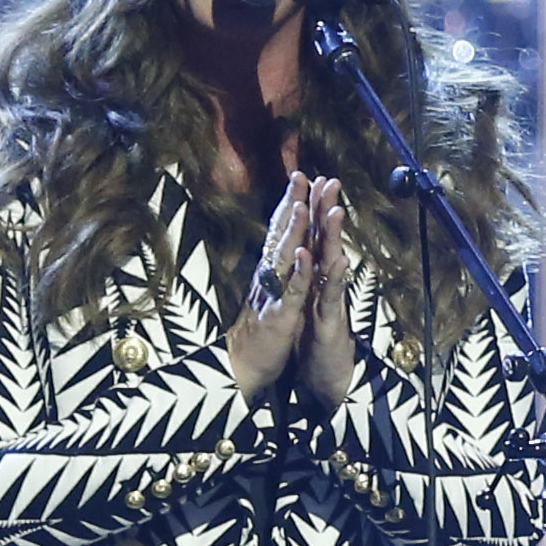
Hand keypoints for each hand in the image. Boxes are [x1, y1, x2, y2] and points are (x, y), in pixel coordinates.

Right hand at [225, 175, 313, 403]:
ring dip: (292, 232)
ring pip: (283, 259)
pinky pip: (289, 292)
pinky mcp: (279, 317)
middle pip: (280, 236)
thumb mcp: (269, 295)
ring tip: (301, 205)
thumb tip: (280, 246)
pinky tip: (303, 255)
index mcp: (269, 272)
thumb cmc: (259, 332)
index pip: (280, 232)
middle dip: (292, 205)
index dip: (289, 203)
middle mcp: (267, 278)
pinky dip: (296, 273)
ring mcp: (272, 296)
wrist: (242, 369)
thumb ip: (275, 269)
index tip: (299, 175)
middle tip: (302, 176)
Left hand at [298, 176, 359, 408]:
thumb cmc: (314, 341)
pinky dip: (333, 280)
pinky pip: (331, 299)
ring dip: (334, 238)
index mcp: (314, 279)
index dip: (308, 208)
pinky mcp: (332, 326)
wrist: (326, 380)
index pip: (310, 238)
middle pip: (325, 243)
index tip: (306, 177)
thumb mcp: (304, 304)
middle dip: (326, 210)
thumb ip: (305, 276)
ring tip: (335, 210)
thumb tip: (303, 248)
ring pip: (333, 265)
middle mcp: (324, 286)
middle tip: (330, 180)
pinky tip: (335, 261)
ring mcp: (330, 303)